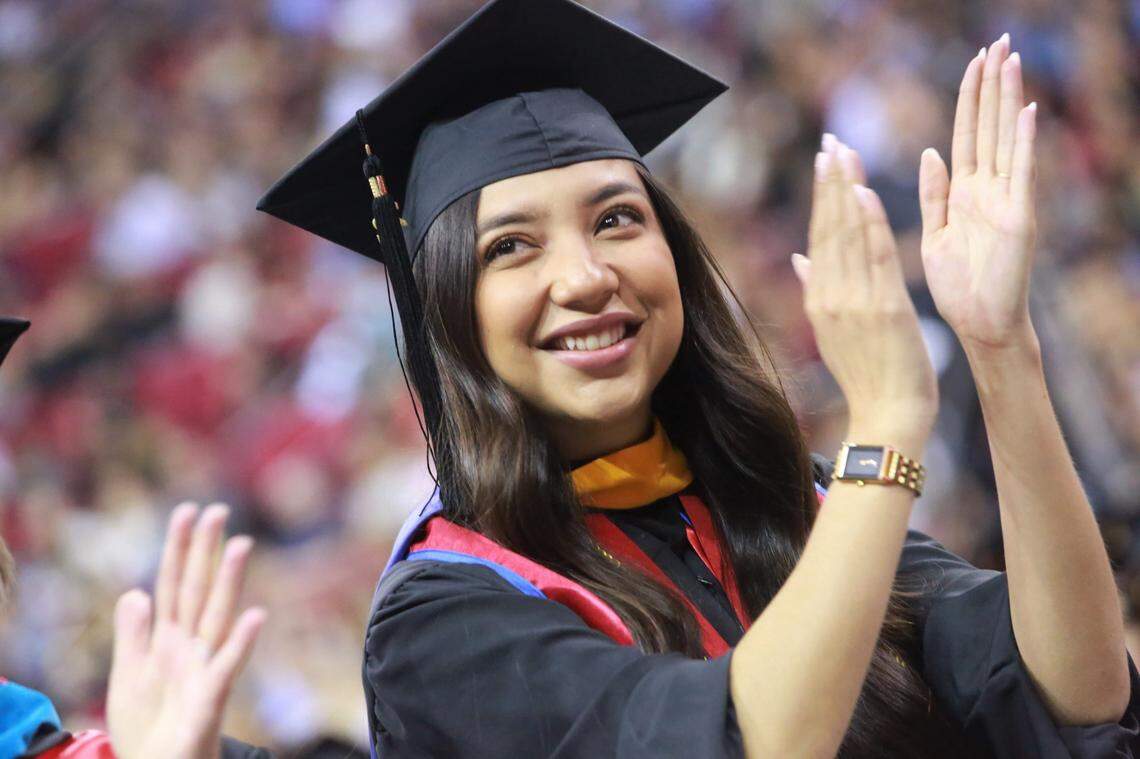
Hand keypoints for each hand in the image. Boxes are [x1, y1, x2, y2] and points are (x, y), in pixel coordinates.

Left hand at [107, 503, 264, 758]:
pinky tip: (256, 616)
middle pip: (199, 590)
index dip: (178, 549)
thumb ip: (131, 635)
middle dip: (207, 551)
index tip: (187, 511)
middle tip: (218, 511)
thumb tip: (134, 591)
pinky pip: (228, 666)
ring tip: (240, 545)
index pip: (172, 584)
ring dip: (230, 581)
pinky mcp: (211, 698)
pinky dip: (242, 642)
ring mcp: (203, 668)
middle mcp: (190, 646)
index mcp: (167, 638)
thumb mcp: (127, 676)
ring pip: (217, 617)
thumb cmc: (148, 727)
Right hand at [793, 136, 938, 435]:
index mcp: (820, 300)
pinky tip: (864, 191)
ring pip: (848, 235)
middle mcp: (831, 296)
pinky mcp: (883, 308)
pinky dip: (869, 223)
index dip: (821, 197)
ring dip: (846, 190)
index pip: (819, 238)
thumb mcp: (834, 333)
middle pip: (829, 229)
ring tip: (844, 152)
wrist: (886, 418)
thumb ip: (817, 290)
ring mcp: (855, 302)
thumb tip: (799, 258)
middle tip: (831, 141)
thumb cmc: (869, 378)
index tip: (824, 162)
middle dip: (829, 182)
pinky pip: (875, 257)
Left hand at [918, 34, 1038, 349]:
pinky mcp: (1018, 219)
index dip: (969, 98)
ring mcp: (1006, 201)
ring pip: (1005, 140)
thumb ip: (934, 193)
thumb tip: (930, 152)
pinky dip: (1023, 143)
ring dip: (1007, 100)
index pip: (966, 134)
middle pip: (989, 126)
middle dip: (992, 85)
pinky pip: (1021, 175)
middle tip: (998, 41)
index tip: (973, 61)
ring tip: (1010, 60)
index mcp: (963, 193)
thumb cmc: (957, 286)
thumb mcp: (934, 233)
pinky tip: (1025, 112)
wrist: (979, 325)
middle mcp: (988, 190)